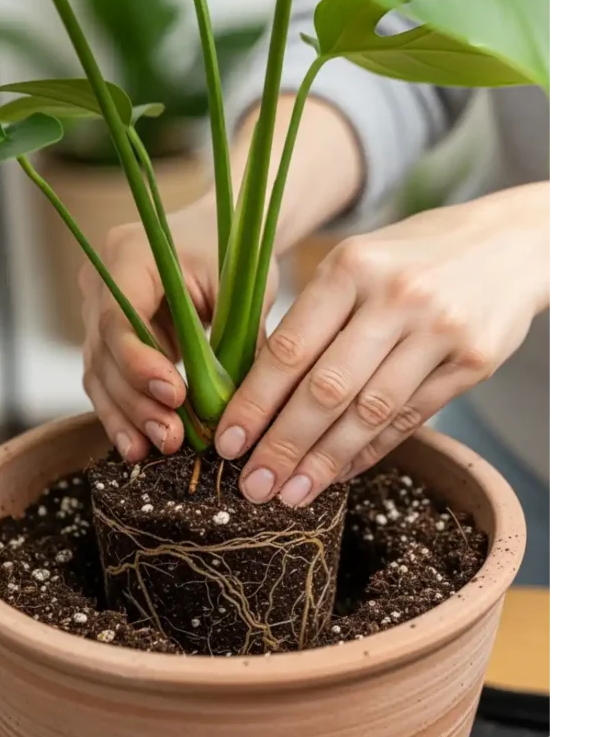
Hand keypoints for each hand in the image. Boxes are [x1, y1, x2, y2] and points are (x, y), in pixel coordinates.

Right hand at [80, 195, 277, 462]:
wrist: (215, 235)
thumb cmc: (234, 252)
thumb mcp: (242, 287)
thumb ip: (238, 340)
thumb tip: (242, 410)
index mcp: (128, 254)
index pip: (118, 316)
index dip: (140, 362)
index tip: (176, 394)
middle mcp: (100, 282)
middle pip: (105, 352)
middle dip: (137, 401)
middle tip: (170, 436)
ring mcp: (96, 310)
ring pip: (100, 374)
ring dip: (126, 416)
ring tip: (152, 450)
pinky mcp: (107, 339)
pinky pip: (108, 381)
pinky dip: (124, 413)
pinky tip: (138, 446)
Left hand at [214, 182, 551, 505]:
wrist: (507, 242)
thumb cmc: (412, 256)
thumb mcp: (358, 263)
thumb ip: (315, 318)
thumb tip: (260, 394)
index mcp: (351, 266)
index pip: (290, 347)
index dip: (254, 403)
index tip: (228, 443)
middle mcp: (396, 296)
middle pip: (326, 389)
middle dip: (283, 446)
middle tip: (254, 486)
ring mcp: (439, 330)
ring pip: (369, 412)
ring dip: (325, 461)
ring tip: (293, 494)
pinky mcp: (474, 360)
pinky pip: (411, 418)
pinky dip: (371, 450)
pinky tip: (341, 471)